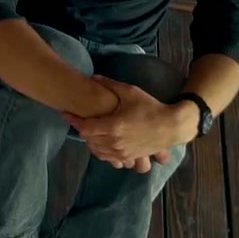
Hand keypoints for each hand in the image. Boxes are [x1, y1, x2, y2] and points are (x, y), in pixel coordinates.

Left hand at [63, 75, 181, 172]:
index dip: (73, 120)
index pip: (84, 128)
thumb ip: (109, 85)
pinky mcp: (129, 158)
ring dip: (91, 142)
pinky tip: (103, 144)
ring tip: (91, 131)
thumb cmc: (151, 107)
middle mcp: (115, 143)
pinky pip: (109, 159)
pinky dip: (102, 152)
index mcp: (113, 127)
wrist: (172, 126)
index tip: (66, 113)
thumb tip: (92, 78)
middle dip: (83, 129)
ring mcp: (122, 153)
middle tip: (81, 119)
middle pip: (88, 140)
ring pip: (97, 151)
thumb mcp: (130, 92)